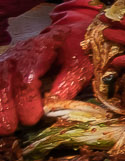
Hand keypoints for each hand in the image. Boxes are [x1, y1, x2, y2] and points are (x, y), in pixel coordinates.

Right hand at [0, 4, 97, 128]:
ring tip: (1, 129)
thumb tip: (55, 104)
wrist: (70, 31)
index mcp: (40, 49)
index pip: (27, 77)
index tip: (32, 119)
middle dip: (5, 107)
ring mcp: (7, 60)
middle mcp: (18, 54)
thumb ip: (69, 82)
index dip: (27, 100)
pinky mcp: (3, 67)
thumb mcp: (81, 63)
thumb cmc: (77, 49)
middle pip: (4, 81)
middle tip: (10, 129)